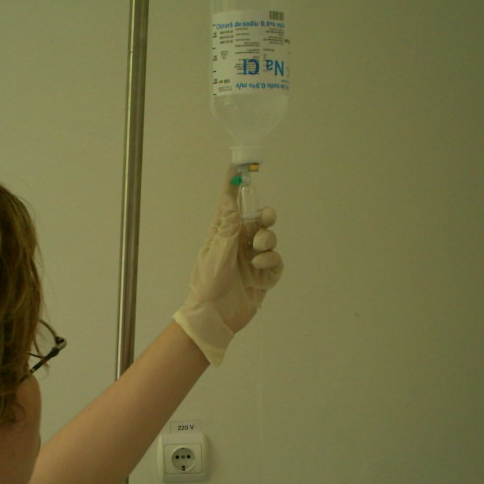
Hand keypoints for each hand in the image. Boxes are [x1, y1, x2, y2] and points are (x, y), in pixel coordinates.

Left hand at [173, 168, 283, 365]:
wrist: (215, 317)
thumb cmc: (208, 285)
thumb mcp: (216, 254)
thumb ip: (227, 228)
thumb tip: (230, 200)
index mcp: (222, 234)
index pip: (229, 205)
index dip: (235, 186)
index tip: (239, 165)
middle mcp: (239, 243)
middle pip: (258, 220)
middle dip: (265, 216)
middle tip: (266, 218)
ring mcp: (252, 259)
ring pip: (270, 238)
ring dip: (268, 240)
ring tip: (258, 252)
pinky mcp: (264, 276)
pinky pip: (276, 261)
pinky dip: (271, 262)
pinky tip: (261, 268)